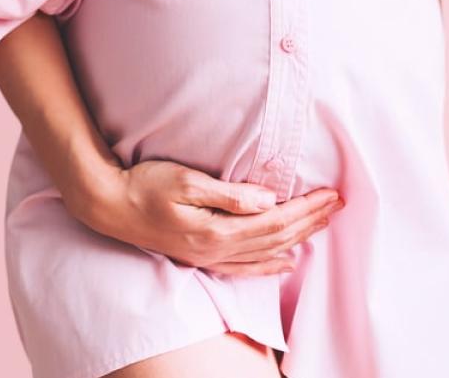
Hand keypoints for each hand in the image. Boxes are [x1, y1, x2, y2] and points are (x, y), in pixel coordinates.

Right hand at [78, 159, 343, 276]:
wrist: (109, 207)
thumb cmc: (146, 185)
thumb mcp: (186, 181)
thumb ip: (229, 194)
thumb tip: (269, 199)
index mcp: (216, 231)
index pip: (275, 221)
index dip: (306, 209)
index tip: (331, 194)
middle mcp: (216, 250)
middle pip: (277, 238)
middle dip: (311, 222)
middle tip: (339, 205)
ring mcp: (209, 258)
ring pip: (266, 253)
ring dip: (299, 239)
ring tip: (323, 225)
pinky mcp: (201, 258)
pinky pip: (245, 266)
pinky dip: (271, 264)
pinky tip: (287, 261)